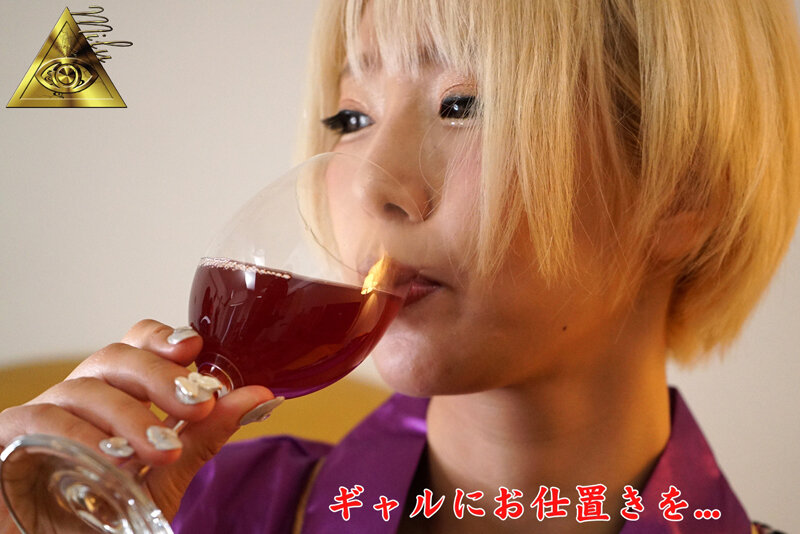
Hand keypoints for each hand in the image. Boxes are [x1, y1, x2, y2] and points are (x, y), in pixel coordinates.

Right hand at [0, 320, 275, 525]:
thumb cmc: (109, 515)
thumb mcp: (166, 476)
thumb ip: (205, 436)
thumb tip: (257, 395)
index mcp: (116, 396)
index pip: (135, 346)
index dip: (162, 338)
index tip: (195, 346)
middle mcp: (80, 398)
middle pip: (114, 358)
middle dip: (159, 375)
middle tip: (197, 404)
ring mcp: (44, 416)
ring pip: (84, 388)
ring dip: (130, 416)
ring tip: (164, 449)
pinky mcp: (10, 438)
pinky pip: (43, 420)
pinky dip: (80, 435)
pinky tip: (110, 459)